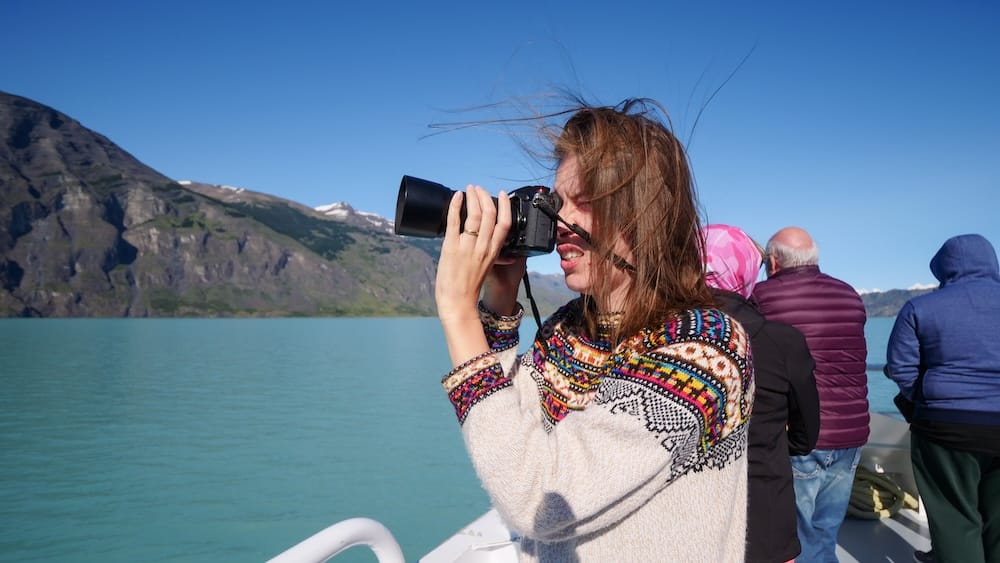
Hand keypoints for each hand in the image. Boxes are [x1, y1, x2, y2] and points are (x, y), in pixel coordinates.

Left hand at [435, 186, 512, 322]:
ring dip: (472, 198)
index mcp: (493, 252)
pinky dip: (455, 206)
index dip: (505, 206)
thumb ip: (494, 256)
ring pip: (474, 215)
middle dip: (485, 197)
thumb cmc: (470, 287)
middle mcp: (482, 247)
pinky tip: (457, 196)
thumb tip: (506, 254)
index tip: (502, 195)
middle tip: (479, 189)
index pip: (505, 224)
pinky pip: (454, 221)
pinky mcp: (450, 247)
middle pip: (489, 214)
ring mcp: (467, 247)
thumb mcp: (488, 268)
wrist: (458, 302)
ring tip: (469, 189)